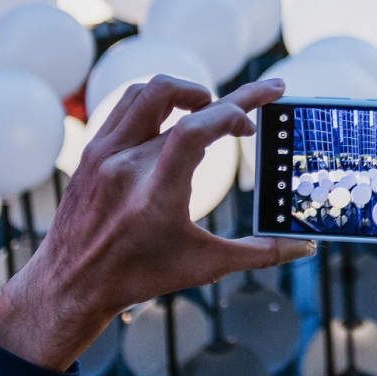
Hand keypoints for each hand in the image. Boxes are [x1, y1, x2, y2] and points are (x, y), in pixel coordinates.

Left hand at [0, 76, 314, 371]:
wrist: (71, 284)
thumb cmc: (139, 277)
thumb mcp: (204, 266)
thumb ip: (259, 253)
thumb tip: (306, 247)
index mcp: (156, 194)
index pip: (196, 128)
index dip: (234, 110)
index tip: (257, 118)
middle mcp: (126, 165)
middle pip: (177, 101)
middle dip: (222, 99)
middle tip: (246, 110)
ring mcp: (104, 153)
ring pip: (149, 91)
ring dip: (186, 91)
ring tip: (208, 107)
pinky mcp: (92, 151)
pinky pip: (127, 104)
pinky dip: (157, 102)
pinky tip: (173, 118)